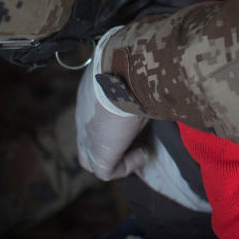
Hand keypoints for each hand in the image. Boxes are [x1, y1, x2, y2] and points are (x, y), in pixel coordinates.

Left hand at [74, 33, 147, 179]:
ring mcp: (86, 138)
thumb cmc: (132, 66)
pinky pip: (108, 172)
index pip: (94, 117)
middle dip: (113, 145)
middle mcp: (83, 117)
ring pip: (93, 160)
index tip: (136, 121)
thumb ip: (134, 77)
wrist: (126, 75)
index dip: (113, 124)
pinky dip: (128, 165)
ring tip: (143, 146)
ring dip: (119, 157)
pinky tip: (144, 151)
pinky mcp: (98, 155)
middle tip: (140, 139)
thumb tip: (155, 72)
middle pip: (89, 141)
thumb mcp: (130, 71)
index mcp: (89, 95)